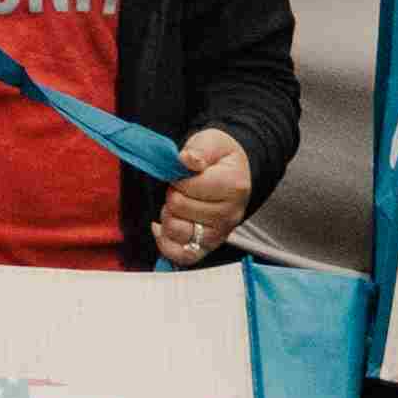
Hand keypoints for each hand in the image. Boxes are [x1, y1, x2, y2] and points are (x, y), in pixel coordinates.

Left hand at [152, 128, 256, 262]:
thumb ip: (199, 149)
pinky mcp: (208, 247)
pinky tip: (164, 226)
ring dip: (169, 216)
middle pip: (179, 208)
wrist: (231, 173)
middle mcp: (230, 214)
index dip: (178, 178)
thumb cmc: (219, 158)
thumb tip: (188, 159)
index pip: (188, 186)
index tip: (185, 174)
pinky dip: (166, 242)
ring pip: (178, 232)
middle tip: (182, 188)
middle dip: (172, 195)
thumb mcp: (211, 141)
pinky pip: (182, 255)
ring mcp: (220, 234)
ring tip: (178, 204)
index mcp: (233, 186)